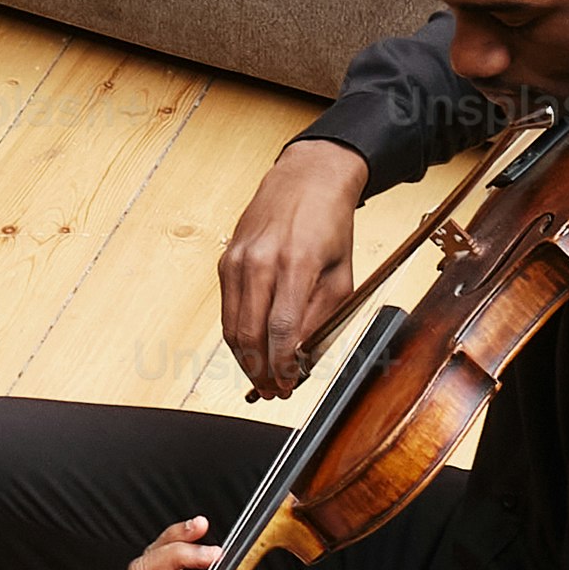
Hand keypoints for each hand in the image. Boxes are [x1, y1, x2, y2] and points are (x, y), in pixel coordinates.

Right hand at [219, 139, 368, 398]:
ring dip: (244, 358)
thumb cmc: (328, 223)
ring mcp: (238, 260)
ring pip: (231, 325)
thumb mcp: (342, 273)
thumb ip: (321, 316)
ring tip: (260, 377)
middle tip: (273, 390)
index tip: (289, 384)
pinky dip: (236, 333)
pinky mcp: (226, 259)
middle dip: (261, 370)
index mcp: (296, 264)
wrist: (306, 179)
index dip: (283, 365)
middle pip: (250, 333)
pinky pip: (227, 308)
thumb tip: (302, 354)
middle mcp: (261, 261)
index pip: (282, 330)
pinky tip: (251, 347)